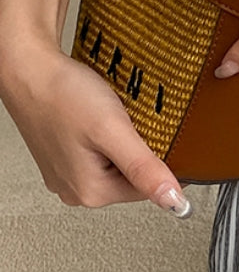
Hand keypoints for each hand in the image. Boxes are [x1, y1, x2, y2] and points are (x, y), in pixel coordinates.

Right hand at [0, 41, 192, 215]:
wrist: (31, 71)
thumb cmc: (63, 96)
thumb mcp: (113, 131)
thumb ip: (144, 168)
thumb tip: (173, 200)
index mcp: (91, 192)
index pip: (147, 190)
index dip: (161, 162)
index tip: (162, 136)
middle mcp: (76, 189)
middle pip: (131, 178)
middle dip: (140, 150)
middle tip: (133, 123)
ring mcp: (67, 172)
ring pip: (117, 163)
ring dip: (125, 141)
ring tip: (116, 117)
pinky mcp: (64, 155)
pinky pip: (100, 152)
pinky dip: (108, 135)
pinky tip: (103, 117)